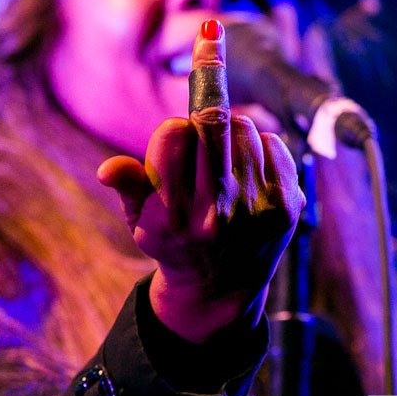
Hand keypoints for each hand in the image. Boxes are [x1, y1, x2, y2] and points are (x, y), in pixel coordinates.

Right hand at [97, 19, 304, 341]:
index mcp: (173, 215)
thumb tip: (108, 168)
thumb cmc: (171, 243)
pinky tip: (247, 172)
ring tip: (221, 166)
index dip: (174, 126)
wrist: (220, 291)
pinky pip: (273, 142)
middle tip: (200, 136)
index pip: (174, 133)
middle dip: (204, 119)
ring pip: (244, 127)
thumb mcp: (138, 221)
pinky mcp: (288, 206)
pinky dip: (258, 145)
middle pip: (214, 121)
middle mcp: (218, 213)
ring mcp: (258, 210)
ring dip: (230, 133)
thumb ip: (128, 187)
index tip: (185, 104)